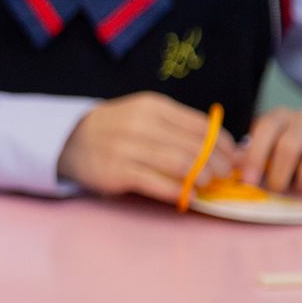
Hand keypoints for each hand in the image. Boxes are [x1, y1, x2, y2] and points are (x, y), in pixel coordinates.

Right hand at [58, 92, 236, 203]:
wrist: (69, 140)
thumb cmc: (116, 130)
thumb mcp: (145, 116)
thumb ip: (179, 128)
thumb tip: (223, 148)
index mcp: (154, 106)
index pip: (202, 126)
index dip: (224, 145)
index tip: (232, 158)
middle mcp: (142, 123)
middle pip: (195, 146)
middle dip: (217, 165)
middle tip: (223, 176)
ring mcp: (127, 148)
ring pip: (180, 163)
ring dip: (200, 177)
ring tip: (204, 185)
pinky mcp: (117, 171)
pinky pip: (156, 182)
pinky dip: (177, 190)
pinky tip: (185, 195)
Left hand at [239, 108, 301, 194]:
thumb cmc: (292, 144)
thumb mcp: (269, 142)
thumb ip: (250, 152)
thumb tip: (231, 165)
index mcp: (280, 116)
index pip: (265, 130)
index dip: (254, 157)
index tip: (248, 181)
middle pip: (288, 150)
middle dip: (278, 178)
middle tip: (276, 188)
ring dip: (301, 188)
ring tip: (300, 186)